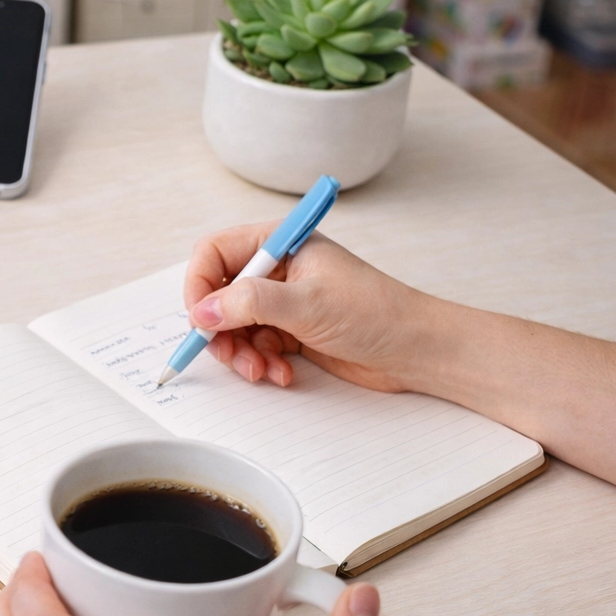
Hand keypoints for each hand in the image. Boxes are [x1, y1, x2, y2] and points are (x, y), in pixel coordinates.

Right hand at [184, 224, 441, 390]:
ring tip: (261, 369)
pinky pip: (253, 346)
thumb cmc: (376, 312)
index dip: (200, 286)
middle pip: (218, 295)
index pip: (215, 253)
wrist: (415, 350)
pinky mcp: (290, 331)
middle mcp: (277, 269)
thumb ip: (249, 304)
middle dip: (220, 330)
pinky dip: (260, 363)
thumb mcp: (307, 304)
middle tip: (229, 354)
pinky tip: (282, 372)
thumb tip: (203, 312)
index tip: (200, 319)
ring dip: (240, 353)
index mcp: (280, 243)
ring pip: (232, 327)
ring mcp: (282, 302)